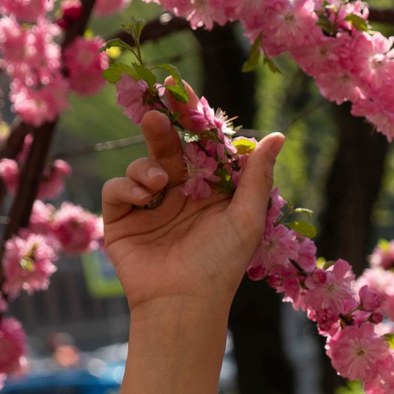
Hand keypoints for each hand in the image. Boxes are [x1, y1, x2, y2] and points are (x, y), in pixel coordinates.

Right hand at [100, 98, 283, 313]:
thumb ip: (257, 175)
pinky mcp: (122, 219)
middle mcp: (179, 195)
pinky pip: (117, 187)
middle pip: (167, 149)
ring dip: (147, 164)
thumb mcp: (247, 217)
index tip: (182, 91)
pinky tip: (144, 196)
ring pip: (140, 164)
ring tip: (158, 181)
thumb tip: (277, 135)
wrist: (183, 301)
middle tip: (155, 110)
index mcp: (211, 192)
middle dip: (161, 128)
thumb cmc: (222, 263)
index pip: (200, 149)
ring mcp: (149, 206)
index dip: (192, 122)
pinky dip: (127, 185)